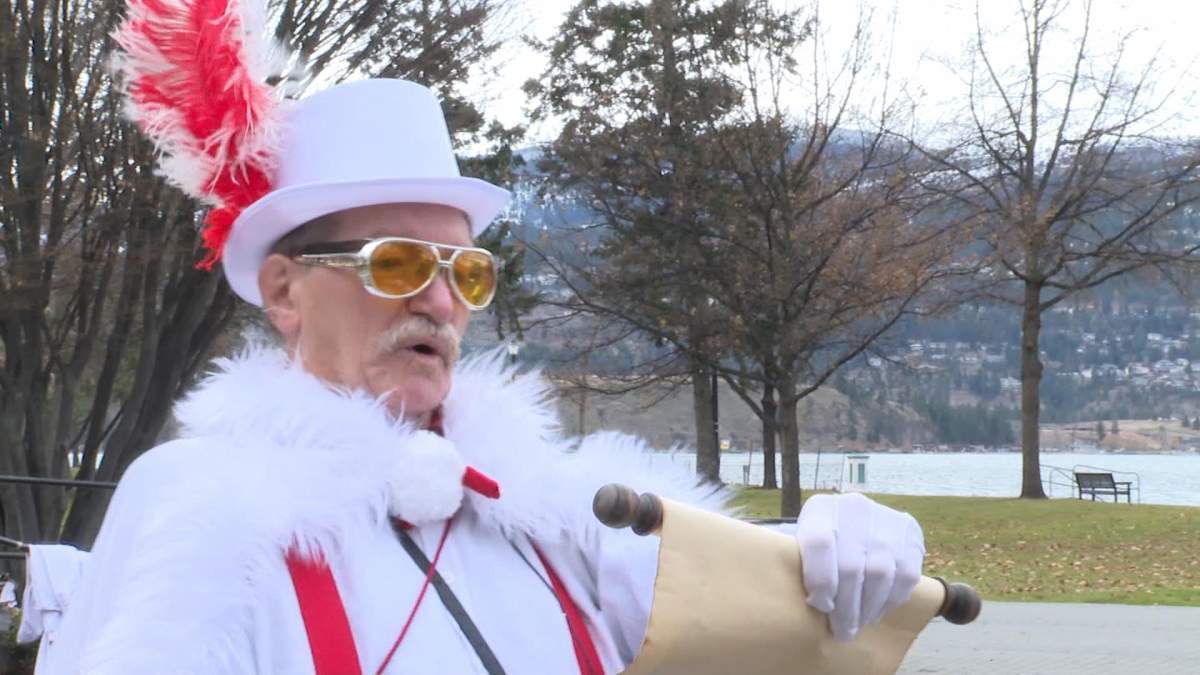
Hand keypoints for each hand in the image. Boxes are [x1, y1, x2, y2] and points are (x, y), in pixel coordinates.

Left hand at [794, 493, 924, 640]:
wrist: (855, 519)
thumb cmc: (824, 543)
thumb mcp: (805, 544)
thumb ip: (804, 566)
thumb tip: (815, 606)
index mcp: (821, 509)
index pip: (819, 543)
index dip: (820, 581)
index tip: (821, 606)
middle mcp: (854, 508)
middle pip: (851, 566)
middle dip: (847, 608)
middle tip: (843, 631)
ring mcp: (885, 518)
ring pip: (880, 574)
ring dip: (869, 608)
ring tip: (860, 623)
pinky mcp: (910, 532)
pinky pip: (906, 575)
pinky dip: (891, 599)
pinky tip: (878, 609)